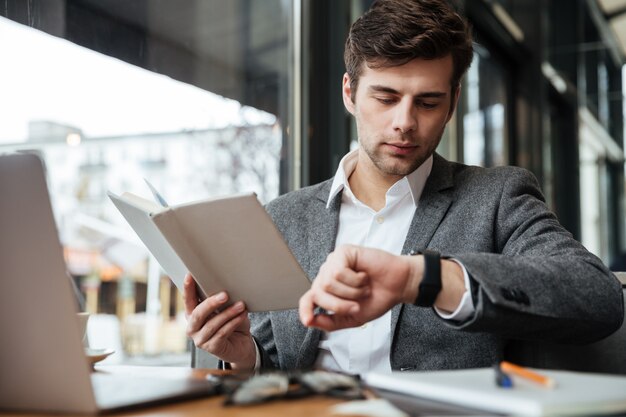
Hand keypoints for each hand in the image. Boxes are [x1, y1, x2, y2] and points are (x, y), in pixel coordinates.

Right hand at [183, 274, 255, 369]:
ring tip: (241, 305)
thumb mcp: (226, 309)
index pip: (188, 300)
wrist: (241, 346)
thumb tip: (226, 288)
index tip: (190, 275)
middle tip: (225, 294)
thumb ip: (221, 301)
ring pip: (212, 324)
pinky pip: (222, 333)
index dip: (187, 288)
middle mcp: (193, 327)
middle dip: (212, 303)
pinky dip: (233, 323)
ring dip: (228, 313)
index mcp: (193, 315)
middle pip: (198, 313)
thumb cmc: (232, 324)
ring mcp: (201, 339)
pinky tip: (241, 316)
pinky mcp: (212, 348)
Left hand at [299, 245, 417, 330]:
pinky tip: (364, 276)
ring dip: (351, 291)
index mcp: (328, 292)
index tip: (307, 320)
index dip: (305, 310)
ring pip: (328, 282)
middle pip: (318, 293)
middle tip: (357, 304)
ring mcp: (334, 263)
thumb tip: (310, 321)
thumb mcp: (353, 317)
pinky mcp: (342, 252)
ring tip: (363, 287)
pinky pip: (338, 271)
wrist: (398, 286)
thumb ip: (331, 322)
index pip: (308, 300)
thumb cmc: (377, 298)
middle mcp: (327, 275)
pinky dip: (355, 279)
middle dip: (340, 304)